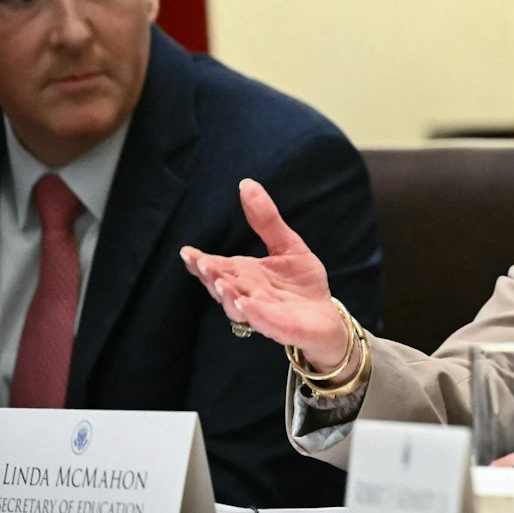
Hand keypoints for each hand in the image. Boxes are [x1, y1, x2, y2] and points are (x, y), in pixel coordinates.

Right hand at [180, 178, 347, 370]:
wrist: (326, 316)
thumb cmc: (301, 282)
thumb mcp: (287, 244)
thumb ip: (266, 220)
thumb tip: (246, 184)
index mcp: (244, 275)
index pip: (216, 267)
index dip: (200, 262)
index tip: (187, 252)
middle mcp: (247, 295)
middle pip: (222, 286)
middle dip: (210, 276)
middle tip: (201, 263)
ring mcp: (262, 314)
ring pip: (238, 307)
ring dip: (227, 296)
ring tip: (220, 282)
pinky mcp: (282, 328)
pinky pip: (265, 322)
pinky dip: (255, 314)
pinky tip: (247, 304)